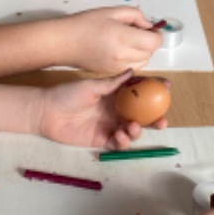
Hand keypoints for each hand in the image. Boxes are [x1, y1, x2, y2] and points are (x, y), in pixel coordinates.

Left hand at [34, 70, 162, 148]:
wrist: (47, 112)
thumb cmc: (67, 94)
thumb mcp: (91, 86)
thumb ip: (112, 83)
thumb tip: (132, 71)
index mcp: (115, 94)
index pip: (139, 92)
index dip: (154, 90)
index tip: (166, 87)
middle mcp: (116, 110)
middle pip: (141, 115)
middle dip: (155, 118)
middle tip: (162, 121)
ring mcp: (110, 125)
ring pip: (132, 130)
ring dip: (138, 130)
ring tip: (131, 127)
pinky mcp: (102, 139)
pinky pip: (119, 143)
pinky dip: (124, 141)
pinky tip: (120, 136)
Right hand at [59, 6, 161, 71]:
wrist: (65, 42)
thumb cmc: (85, 23)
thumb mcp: (111, 11)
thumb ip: (135, 15)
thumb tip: (148, 26)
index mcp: (123, 37)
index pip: (154, 42)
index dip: (155, 34)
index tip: (147, 28)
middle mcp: (122, 55)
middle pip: (150, 52)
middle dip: (148, 42)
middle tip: (136, 32)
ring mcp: (117, 67)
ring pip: (143, 62)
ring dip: (142, 52)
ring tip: (127, 41)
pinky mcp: (112, 73)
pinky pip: (131, 67)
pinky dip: (131, 59)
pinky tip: (119, 49)